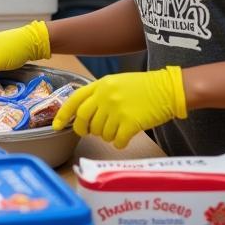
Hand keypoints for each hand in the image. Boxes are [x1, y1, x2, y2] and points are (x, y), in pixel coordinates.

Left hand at [52, 66, 186, 148]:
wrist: (168, 89)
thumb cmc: (144, 87)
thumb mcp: (117, 82)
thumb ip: (100, 94)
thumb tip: (84, 113)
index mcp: (101, 85)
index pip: (74, 100)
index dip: (63, 114)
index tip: (56, 125)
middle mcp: (105, 96)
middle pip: (84, 119)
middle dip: (83, 129)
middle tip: (89, 133)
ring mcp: (117, 110)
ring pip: (100, 132)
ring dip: (106, 135)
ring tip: (117, 129)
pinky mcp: (130, 123)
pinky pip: (116, 140)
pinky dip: (119, 142)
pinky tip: (125, 137)